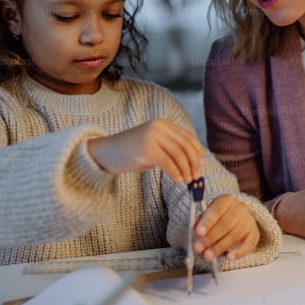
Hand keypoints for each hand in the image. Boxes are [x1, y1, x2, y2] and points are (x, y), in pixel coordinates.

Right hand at [86, 118, 203, 183]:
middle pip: (186, 146)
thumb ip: (170, 149)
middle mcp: (159, 127)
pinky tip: (178, 181)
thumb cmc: (130, 152)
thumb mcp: (153, 145)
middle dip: (193, 163)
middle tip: (195, 177)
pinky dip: (175, 173)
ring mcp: (152, 136)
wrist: (104, 153)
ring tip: (187, 181)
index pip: (188, 137)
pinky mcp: (146, 149)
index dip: (197, 152)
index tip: (201, 165)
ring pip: (179, 154)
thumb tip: (192, 163)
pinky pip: (168, 163)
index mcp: (163, 124)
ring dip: (186, 170)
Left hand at [193, 194, 259, 261]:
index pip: (217, 209)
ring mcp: (249, 220)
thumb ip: (201, 221)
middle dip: (210, 237)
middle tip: (199, 248)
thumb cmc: (219, 218)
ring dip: (220, 247)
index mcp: (226, 200)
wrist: (238, 220)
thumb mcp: (209, 216)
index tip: (199, 232)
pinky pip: (249, 244)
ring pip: (234, 235)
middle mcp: (240, 208)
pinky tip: (230, 258)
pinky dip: (239, 252)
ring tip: (208, 255)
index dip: (208, 221)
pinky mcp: (254, 233)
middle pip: (225, 224)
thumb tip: (194, 226)